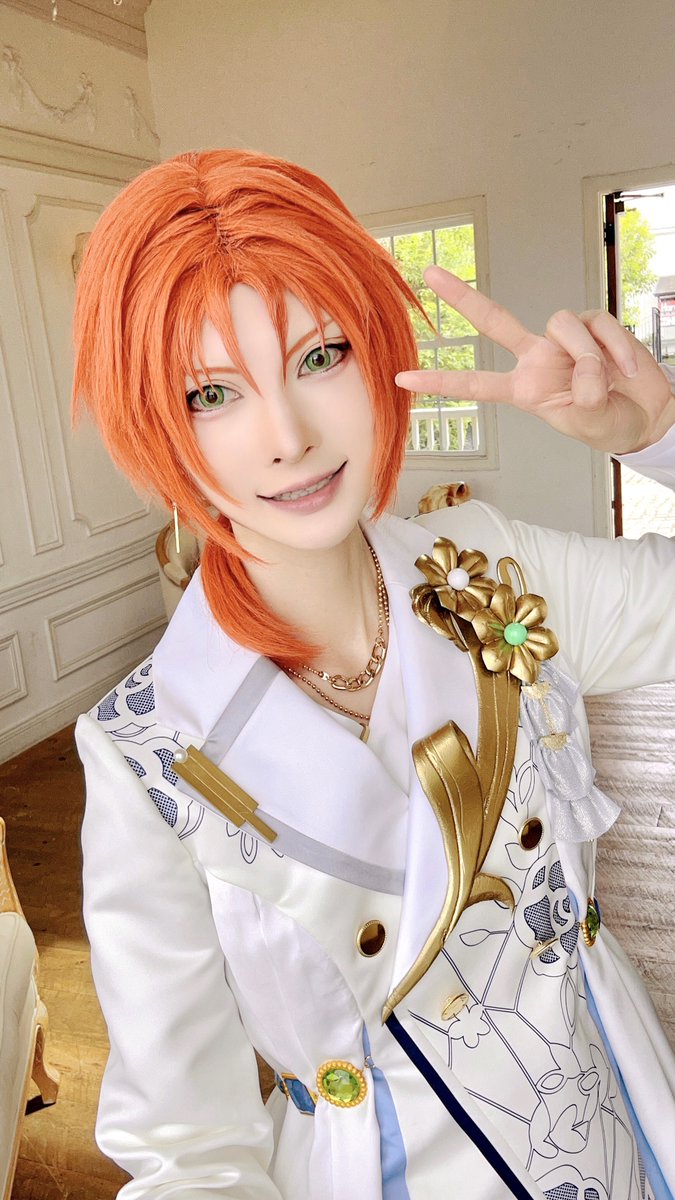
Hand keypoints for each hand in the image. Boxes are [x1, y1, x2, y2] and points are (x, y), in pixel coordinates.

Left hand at [395, 266, 674, 454]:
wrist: (646, 413)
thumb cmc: (609, 422)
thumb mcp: (589, 422)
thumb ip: (584, 399)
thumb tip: (586, 370)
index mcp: (525, 388)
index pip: (476, 384)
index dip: (441, 383)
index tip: (403, 379)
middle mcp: (537, 358)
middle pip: (494, 321)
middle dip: (462, 297)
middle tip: (430, 274)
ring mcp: (563, 340)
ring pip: (561, 325)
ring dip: (589, 357)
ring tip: (606, 382)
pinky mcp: (593, 325)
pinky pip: (598, 325)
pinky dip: (615, 348)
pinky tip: (625, 368)